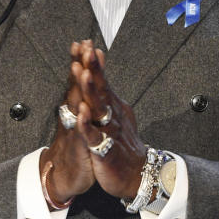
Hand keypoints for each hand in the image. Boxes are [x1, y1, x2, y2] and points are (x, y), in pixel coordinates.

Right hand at [40, 43, 96, 206]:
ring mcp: (74, 129)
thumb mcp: (81, 120)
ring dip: (79, 86)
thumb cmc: (75, 146)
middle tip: (82, 46)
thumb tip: (87, 78)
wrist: (63, 175)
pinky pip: (80, 133)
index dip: (82, 61)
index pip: (79, 80)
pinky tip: (83, 109)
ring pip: (76, 105)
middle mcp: (73, 115)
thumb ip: (83, 100)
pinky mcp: (78, 147)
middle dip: (80, 65)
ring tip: (81, 67)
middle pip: (76, 85)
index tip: (84, 41)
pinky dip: (81, 121)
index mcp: (77, 108)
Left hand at [71, 40, 147, 199]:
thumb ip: (106, 89)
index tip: (86, 43)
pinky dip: (87, 124)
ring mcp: (109, 131)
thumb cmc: (123, 143)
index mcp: (113, 106)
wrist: (137, 174)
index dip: (94, 62)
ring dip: (91, 91)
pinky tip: (81, 113)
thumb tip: (98, 65)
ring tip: (84, 73)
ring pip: (99, 108)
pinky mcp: (104, 150)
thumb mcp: (116, 113)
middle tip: (86, 50)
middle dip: (93, 69)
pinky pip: (94, 136)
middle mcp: (112, 115)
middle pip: (102, 88)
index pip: (102, 79)